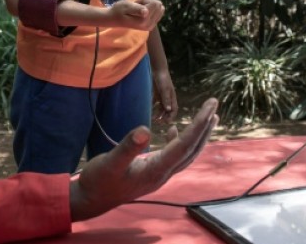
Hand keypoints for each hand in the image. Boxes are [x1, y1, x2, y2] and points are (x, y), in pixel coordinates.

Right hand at [69, 98, 218, 220]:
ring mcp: (159, 174)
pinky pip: (174, 156)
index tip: (210, 106)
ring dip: (198, 135)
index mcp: (156, 169)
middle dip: (205, 127)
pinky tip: (175, 130)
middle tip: (213, 105)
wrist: (92, 200)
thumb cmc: (99, 181)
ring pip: (186, 154)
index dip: (199, 124)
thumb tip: (146, 129)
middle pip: (191, 149)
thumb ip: (128, 147)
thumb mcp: (109, 162)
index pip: (184, 144)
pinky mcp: (152, 172)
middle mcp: (163, 173)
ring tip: (209, 118)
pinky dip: (180, 141)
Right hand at [106, 0, 164, 30]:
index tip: (135, 4)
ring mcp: (151, 26)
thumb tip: (146, 12)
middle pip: (158, 5)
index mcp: (143, 20)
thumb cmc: (118, 10)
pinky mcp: (152, 26)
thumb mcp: (126, 6)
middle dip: (148, 3)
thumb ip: (136, 8)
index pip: (154, 3)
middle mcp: (149, 25)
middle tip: (137, 6)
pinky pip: (159, 12)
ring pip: (160, 8)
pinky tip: (142, 12)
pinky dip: (151, 10)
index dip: (145, 0)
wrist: (114, 19)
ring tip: (139, 9)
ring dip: (149, 6)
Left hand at [152, 68, 177, 123]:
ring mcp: (162, 96)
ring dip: (158, 114)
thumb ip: (166, 99)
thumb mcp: (164, 89)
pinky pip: (155, 103)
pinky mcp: (157, 93)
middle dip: (164, 117)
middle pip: (167, 110)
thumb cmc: (162, 79)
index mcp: (172, 97)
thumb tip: (168, 110)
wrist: (158, 69)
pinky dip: (153, 107)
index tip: (166, 123)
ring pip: (161, 107)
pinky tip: (148, 111)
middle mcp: (168, 98)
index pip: (174, 110)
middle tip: (158, 123)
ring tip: (153, 119)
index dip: (171, 116)